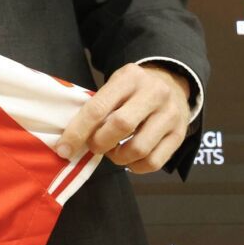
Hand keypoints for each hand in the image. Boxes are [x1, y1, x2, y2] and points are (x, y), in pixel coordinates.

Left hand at [59, 63, 190, 172]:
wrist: (172, 83)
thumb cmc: (133, 89)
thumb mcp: (115, 85)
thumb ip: (98, 106)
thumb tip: (72, 138)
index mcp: (130, 78)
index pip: (98, 108)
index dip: (77, 132)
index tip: (64, 149)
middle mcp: (154, 93)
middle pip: (120, 126)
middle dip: (99, 143)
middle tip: (93, 146)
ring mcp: (170, 114)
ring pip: (138, 149)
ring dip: (118, 158)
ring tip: (113, 151)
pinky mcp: (180, 134)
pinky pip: (154, 162)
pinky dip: (135, 167)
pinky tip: (129, 159)